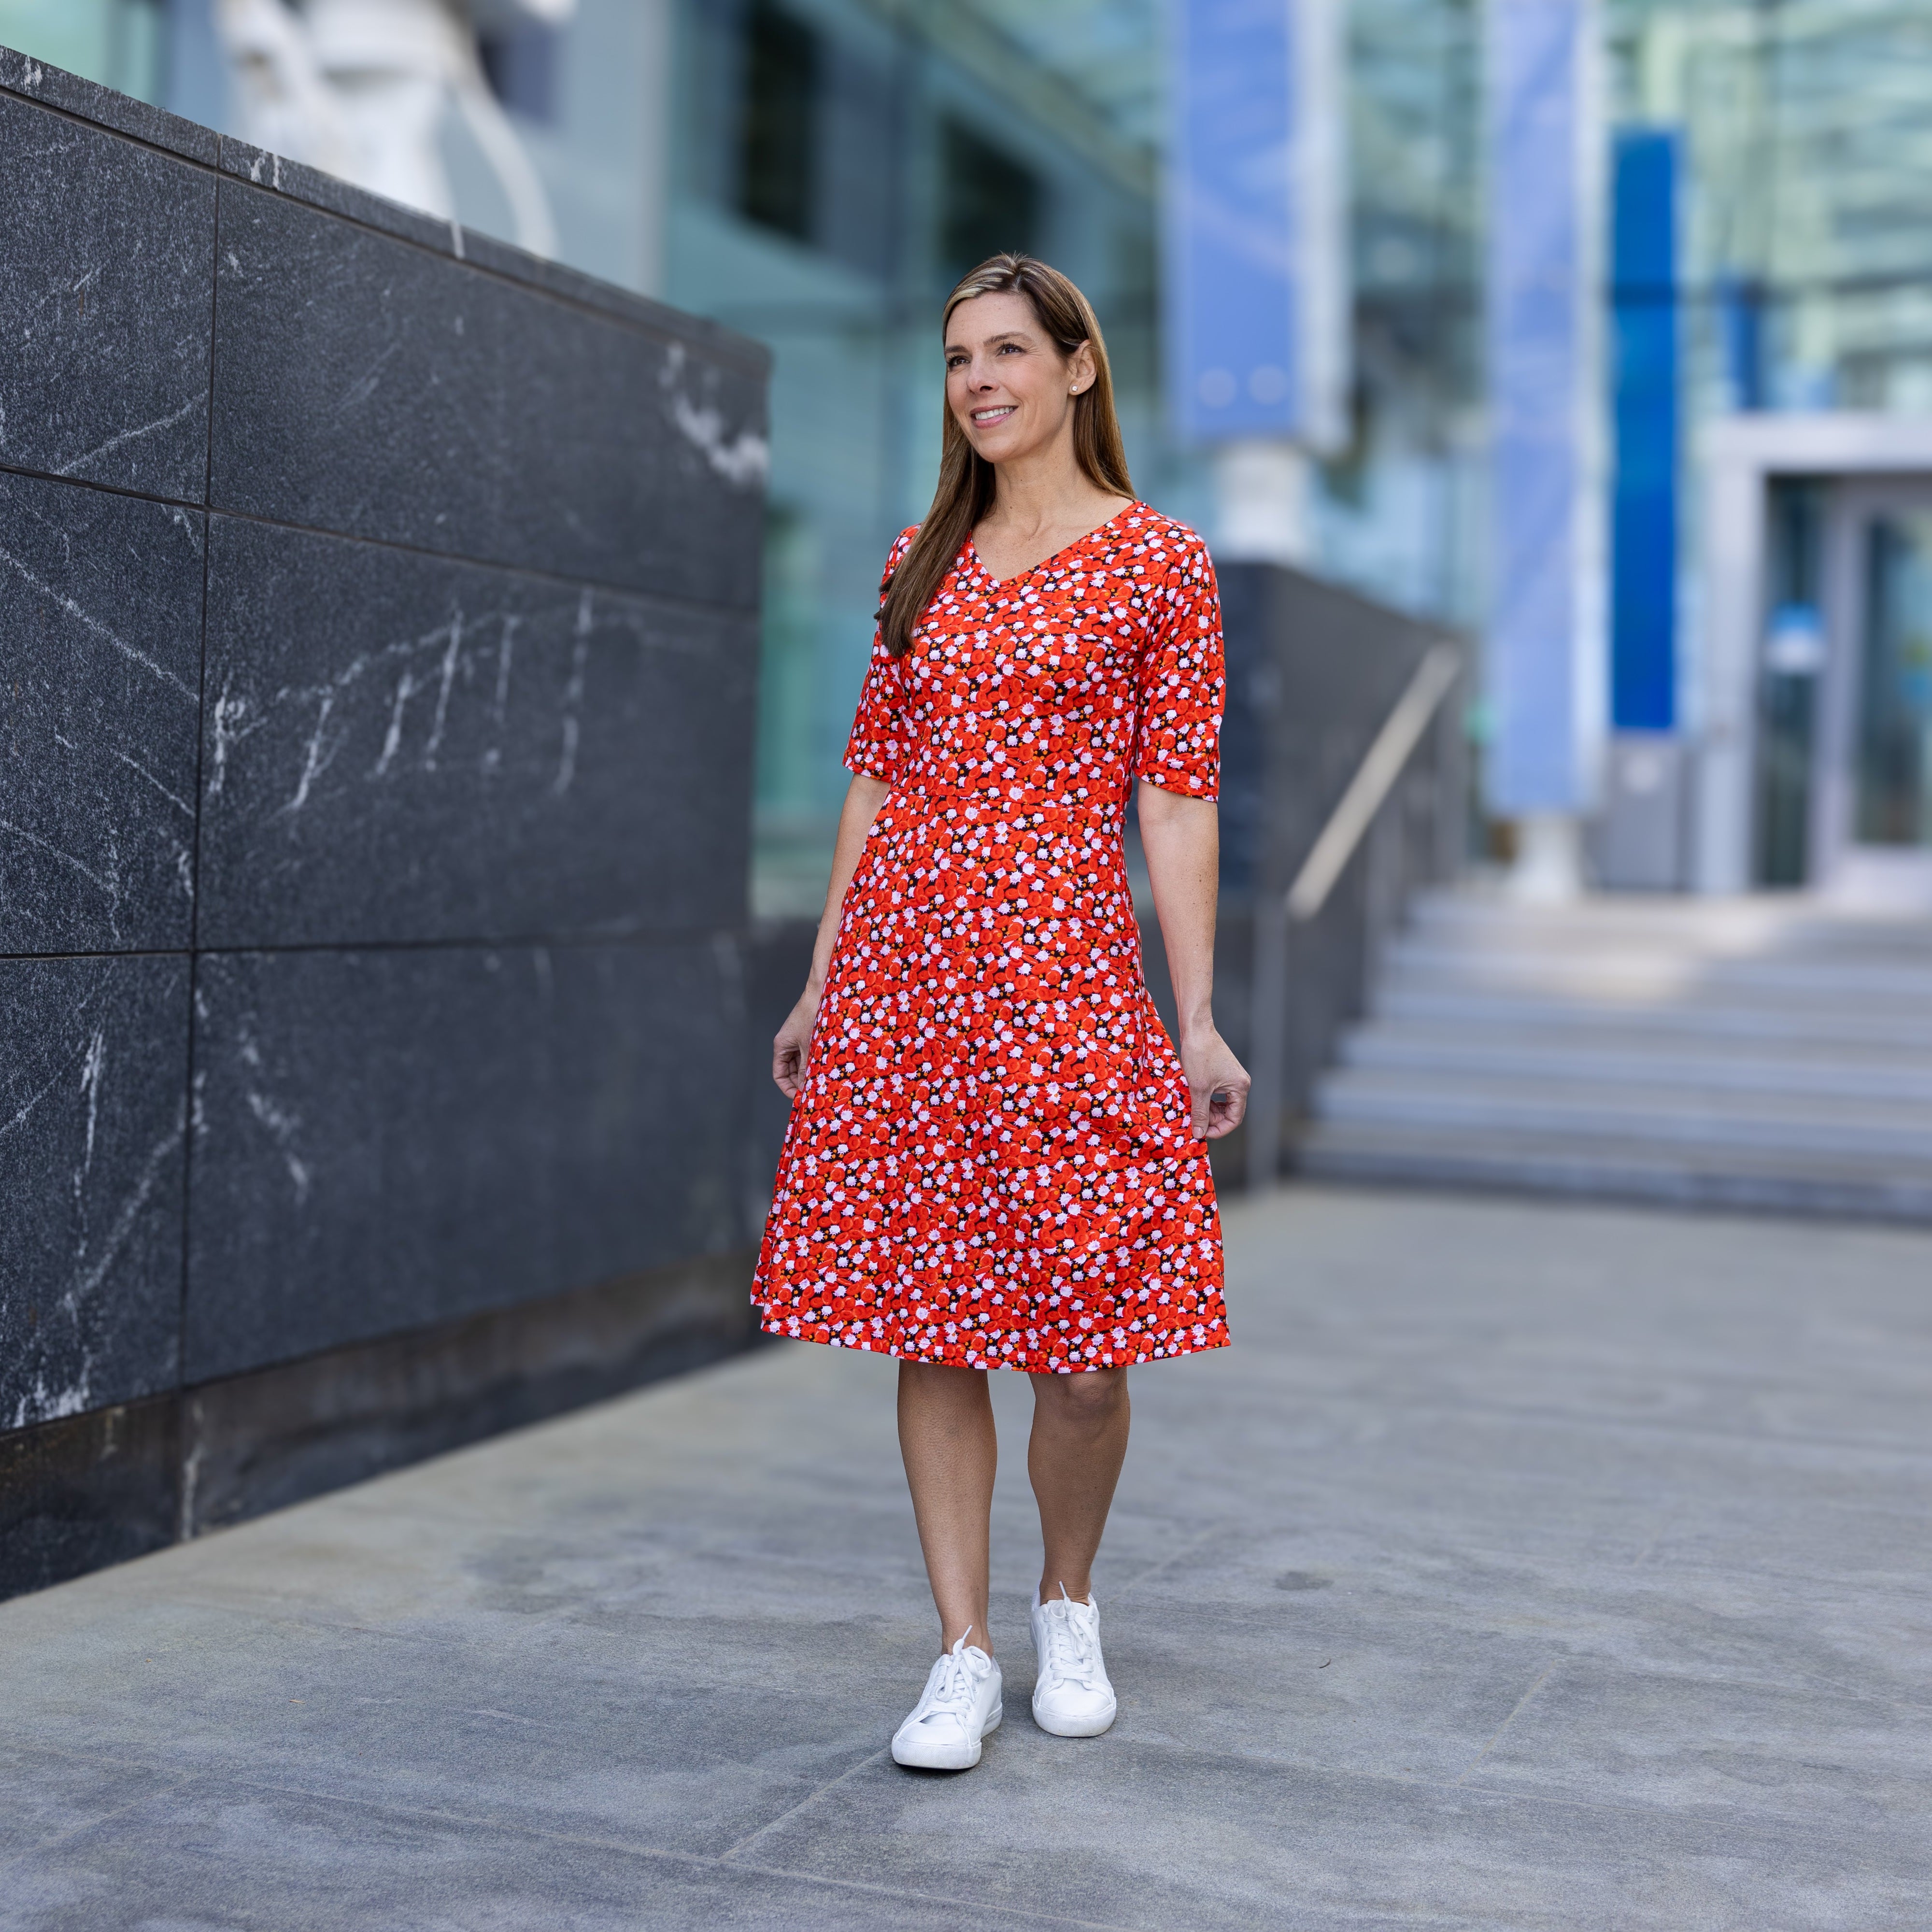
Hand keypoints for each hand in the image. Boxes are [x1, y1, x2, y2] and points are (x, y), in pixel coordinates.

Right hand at [773, 984, 821, 1099]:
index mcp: (781, 1045)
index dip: (788, 1089)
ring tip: (822, 1081)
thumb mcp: (810, 1046)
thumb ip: (807, 1068)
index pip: (779, 1075)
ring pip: (801, 1064)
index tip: (800, 1098)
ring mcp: (799, 1039)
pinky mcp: (810, 1035)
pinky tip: (827, 1068)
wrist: (824, 991)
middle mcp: (788, 1043)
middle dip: (800, 1082)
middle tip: (814, 1092)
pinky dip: (816, 1062)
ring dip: (810, 1073)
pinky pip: (810, 1054)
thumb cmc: (814, 1014)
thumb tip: (806, 1088)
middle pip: (790, 1071)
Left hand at [1180, 1027, 1249, 1139]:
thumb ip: (1200, 1113)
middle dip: (1212, 1119)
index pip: (1235, 1119)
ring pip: (1222, 1104)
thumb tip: (1199, 1133)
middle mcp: (1240, 1083)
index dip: (1219, 1129)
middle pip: (1229, 1113)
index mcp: (1240, 1087)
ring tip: (1193, 1108)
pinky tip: (1194, 1098)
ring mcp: (1232, 1078)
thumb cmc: (1199, 1054)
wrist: (1196, 1029)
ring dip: (1208, 1109)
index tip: (1202, 1132)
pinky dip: (1207, 1099)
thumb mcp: (1198, 1088)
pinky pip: (1218, 1094)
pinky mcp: (1223, 1073)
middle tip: (1194, 1118)